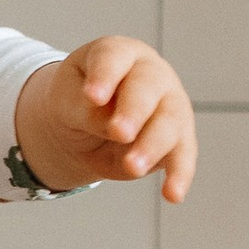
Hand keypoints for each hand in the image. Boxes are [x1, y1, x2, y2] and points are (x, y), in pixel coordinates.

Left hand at [16, 39, 196, 200]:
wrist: (85, 124)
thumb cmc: (76, 101)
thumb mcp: (65, 100)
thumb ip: (83, 108)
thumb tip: (109, 124)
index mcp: (119, 54)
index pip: (114, 58)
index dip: (105, 76)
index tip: (92, 96)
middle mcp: (151, 74)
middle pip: (148, 89)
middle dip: (134, 111)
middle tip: (119, 131)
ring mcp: (170, 104)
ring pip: (170, 123)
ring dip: (152, 146)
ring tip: (132, 167)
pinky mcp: (178, 138)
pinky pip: (183, 155)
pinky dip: (179, 175)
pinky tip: (172, 194)